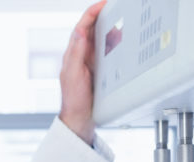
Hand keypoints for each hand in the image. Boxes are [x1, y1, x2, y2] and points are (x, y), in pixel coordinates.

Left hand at [59, 0, 106, 144]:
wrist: (80, 118)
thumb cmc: (73, 100)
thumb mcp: (72, 74)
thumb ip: (76, 52)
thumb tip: (80, 31)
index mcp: (73, 52)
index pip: (82, 25)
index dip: (92, 12)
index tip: (103, 3)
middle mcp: (81, 54)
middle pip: (92, 28)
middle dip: (102, 15)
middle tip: (114, 7)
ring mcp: (90, 61)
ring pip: (100, 38)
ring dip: (109, 27)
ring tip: (119, 19)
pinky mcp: (98, 69)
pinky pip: (107, 51)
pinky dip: (114, 42)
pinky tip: (121, 41)